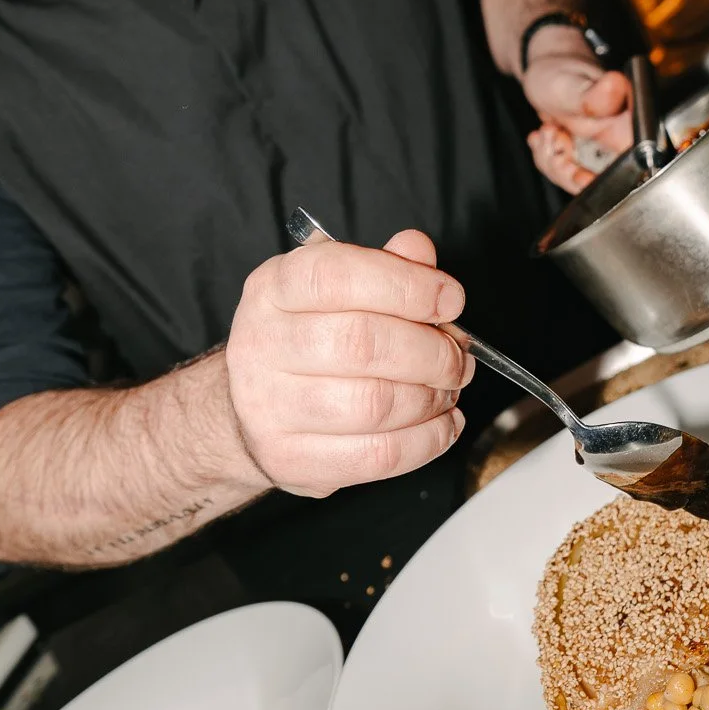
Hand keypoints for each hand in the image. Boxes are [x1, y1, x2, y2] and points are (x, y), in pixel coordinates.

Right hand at [225, 230, 473, 496]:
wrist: (251, 412)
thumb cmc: (305, 341)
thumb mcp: (334, 289)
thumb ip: (381, 265)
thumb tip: (418, 249)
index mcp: (273, 289)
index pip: (337, 275)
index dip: (406, 285)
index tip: (451, 299)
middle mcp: (262, 344)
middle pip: (362, 343)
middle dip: (431, 351)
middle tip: (458, 358)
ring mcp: (270, 408)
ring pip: (374, 404)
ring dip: (431, 398)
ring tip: (448, 390)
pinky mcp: (292, 460)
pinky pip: (377, 455)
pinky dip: (426, 441)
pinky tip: (441, 424)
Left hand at [524, 65, 632, 194]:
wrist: (545, 71)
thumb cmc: (561, 72)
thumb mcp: (572, 84)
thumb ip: (593, 94)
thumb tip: (616, 85)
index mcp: (632, 125)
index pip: (631, 170)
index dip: (601, 180)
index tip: (574, 168)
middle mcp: (623, 140)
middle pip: (603, 183)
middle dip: (568, 171)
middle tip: (554, 139)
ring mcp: (604, 150)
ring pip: (581, 182)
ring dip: (555, 162)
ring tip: (548, 132)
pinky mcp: (588, 156)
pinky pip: (567, 175)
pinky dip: (550, 160)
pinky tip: (545, 138)